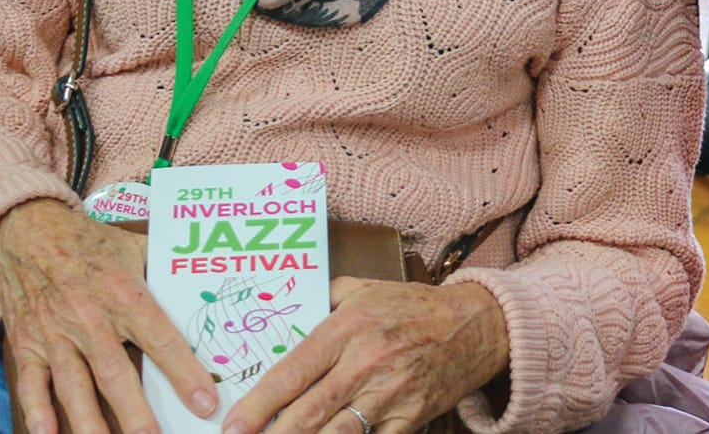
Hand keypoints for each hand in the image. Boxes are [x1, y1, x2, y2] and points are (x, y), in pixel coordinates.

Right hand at [0, 199, 216, 433]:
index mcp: (123, 294)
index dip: (184, 372)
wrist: (25, 230)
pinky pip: (32, 384)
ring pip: (75, 387)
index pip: (160, 338)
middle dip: (137, 413)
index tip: (205, 402)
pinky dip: (38, 413)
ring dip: (91, 423)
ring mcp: (55, 335)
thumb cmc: (87, 241)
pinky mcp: (27, 345)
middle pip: (116, 374)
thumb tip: (202, 283)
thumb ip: (163, 269)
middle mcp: (90, 318)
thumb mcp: (131, 246)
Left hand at [222, 278, 509, 433]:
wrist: (475, 324)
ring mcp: (391, 393)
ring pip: (337, 433)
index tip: (233, 424)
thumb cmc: (412, 306)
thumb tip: (283, 315)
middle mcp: (366, 361)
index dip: (259, 403)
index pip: (293, 371)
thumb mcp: (364, 290)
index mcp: (348, 327)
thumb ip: (322, 301)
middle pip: (309, 411)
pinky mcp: (411, 417)